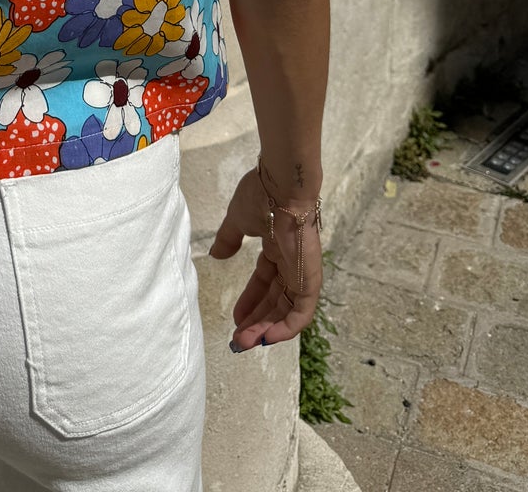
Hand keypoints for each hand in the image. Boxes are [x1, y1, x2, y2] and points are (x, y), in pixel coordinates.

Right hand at [208, 166, 321, 349]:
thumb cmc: (260, 196)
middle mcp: (291, 263)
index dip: (250, 301)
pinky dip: (287, 327)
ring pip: (287, 311)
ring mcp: (302, 272)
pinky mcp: (311, 279)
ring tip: (246, 343)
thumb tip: (217, 254)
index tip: (235, 318)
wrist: (281, 185)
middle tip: (239, 341)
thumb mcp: (237, 220)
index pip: (265, 283)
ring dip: (267, 329)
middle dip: (256, 322)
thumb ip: (229, 239)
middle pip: (275, 301)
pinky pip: (302, 311)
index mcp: (277, 249)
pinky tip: (268, 338)